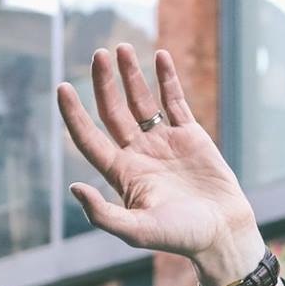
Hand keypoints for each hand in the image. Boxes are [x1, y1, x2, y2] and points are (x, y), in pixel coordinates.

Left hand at [56, 45, 265, 285]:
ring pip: (142, 101)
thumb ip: (103, 214)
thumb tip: (73, 188)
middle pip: (113, 111)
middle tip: (99, 54)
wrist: (222, 233)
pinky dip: (167, 79)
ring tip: (121, 48)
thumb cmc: (180, 238)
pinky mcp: (190, 136)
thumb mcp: (137, 231)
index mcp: (122, 174)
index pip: (89, 138)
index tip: (62, 87)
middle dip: (104, 83)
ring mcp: (164, 142)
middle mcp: (139, 154)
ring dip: (131, 75)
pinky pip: (175, 101)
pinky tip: (160, 57)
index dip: (74, 114)